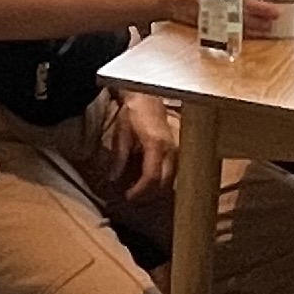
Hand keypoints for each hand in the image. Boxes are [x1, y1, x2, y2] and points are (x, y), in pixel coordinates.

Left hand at [88, 90, 179, 208]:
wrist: (147, 97)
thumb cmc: (134, 114)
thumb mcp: (121, 135)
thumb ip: (119, 159)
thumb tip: (113, 179)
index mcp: (156, 145)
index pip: (151, 176)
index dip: (140, 191)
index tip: (128, 196)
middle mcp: (172, 149)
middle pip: (164, 182)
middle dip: (148, 193)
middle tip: (132, 195)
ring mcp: (178, 149)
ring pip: (171, 178)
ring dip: (155, 187)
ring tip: (138, 187)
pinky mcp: (180, 148)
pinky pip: (174, 170)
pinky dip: (161, 178)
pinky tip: (148, 177)